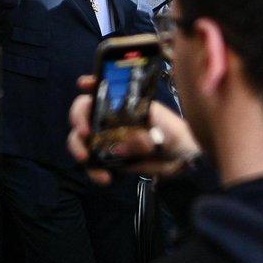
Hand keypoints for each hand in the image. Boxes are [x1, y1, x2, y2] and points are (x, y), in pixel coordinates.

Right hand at [69, 93, 196, 184]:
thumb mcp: (165, 130)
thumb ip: (143, 137)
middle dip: (79, 119)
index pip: (103, 89)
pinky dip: (94, 172)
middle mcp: (111, 119)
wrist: (184, 160)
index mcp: (124, 104)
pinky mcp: (109, 161)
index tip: (84, 84)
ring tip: (85, 159)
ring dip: (78, 147)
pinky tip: (105, 178)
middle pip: (84, 112)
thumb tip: (120, 148)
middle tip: (85, 133)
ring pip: (81, 139)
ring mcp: (108, 140)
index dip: (91, 84)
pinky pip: (93, 165)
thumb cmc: (176, 135)